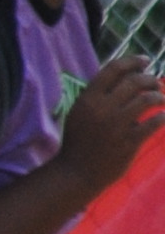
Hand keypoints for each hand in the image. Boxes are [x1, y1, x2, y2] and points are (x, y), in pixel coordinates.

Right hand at [58, 57, 164, 194]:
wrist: (77, 172)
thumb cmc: (79, 141)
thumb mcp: (80, 112)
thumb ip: (98, 95)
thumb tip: (125, 77)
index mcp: (88, 99)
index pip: (113, 69)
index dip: (133, 61)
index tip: (145, 61)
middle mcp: (102, 108)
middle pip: (134, 81)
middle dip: (150, 80)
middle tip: (156, 84)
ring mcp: (117, 125)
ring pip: (147, 100)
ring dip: (159, 97)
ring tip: (160, 100)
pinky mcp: (129, 141)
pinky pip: (154, 122)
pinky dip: (162, 117)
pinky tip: (162, 117)